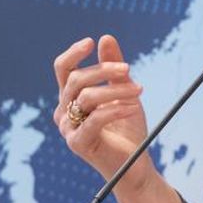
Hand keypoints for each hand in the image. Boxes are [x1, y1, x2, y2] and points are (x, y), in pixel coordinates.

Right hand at [52, 34, 151, 181]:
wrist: (134, 165)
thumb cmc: (127, 129)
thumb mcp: (124, 92)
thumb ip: (113, 69)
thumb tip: (105, 38)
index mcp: (71, 98)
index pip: (63, 70)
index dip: (73, 54)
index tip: (90, 42)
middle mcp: (64, 112)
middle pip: (76, 80)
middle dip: (103, 70)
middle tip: (128, 68)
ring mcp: (68, 129)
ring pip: (86, 97)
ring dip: (115, 90)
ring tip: (139, 91)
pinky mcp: (77, 143)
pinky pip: (95, 118)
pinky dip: (117, 109)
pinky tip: (134, 106)